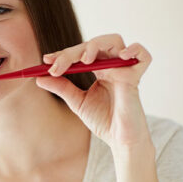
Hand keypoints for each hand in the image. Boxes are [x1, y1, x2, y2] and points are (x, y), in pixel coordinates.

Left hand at [35, 34, 152, 153]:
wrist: (119, 140)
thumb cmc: (102, 120)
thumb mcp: (77, 102)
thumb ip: (61, 88)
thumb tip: (39, 78)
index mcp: (99, 69)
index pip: (80, 53)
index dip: (63, 54)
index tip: (46, 60)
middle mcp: (111, 66)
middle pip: (92, 44)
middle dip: (71, 53)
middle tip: (55, 66)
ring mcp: (124, 70)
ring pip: (113, 41)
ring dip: (95, 45)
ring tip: (84, 60)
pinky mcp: (136, 78)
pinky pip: (143, 56)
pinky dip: (134, 50)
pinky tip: (121, 56)